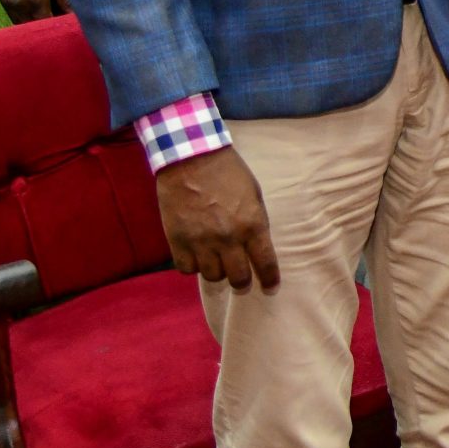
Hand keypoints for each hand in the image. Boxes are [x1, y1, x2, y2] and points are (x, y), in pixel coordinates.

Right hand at [0, 0, 65, 23]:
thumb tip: (73, 16)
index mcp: (33, 1)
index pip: (45, 24)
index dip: (56, 28)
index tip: (66, 28)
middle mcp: (18, 6)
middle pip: (32, 28)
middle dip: (44, 29)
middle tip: (58, 25)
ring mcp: (7, 4)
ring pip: (21, 24)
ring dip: (34, 26)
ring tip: (48, 20)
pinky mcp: (2, 0)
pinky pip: (14, 17)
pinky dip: (25, 19)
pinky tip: (35, 13)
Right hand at [155, 146, 277, 293]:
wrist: (191, 159)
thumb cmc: (228, 173)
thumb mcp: (254, 195)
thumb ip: (256, 223)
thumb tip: (257, 248)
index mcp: (252, 224)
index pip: (265, 263)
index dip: (269, 280)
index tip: (271, 288)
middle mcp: (228, 237)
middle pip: (238, 278)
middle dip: (243, 283)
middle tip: (242, 281)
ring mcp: (201, 241)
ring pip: (212, 276)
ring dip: (217, 272)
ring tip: (217, 262)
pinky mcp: (177, 240)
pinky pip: (187, 269)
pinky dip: (193, 266)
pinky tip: (197, 257)